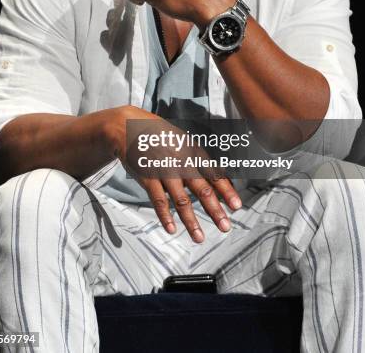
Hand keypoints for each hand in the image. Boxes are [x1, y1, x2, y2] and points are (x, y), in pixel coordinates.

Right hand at [110, 105, 241, 242]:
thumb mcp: (183, 140)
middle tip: (225, 226)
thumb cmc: (159, 134)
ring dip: (191, 220)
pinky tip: (172, 229)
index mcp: (192, 151)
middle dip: (215, 210)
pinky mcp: (147, 178)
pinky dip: (165, 216)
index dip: (226, 191)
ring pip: (181, 200)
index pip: (213, 174)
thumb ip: (199, 159)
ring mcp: (164, 171)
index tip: (237, 206)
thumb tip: (221, 176)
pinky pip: (158, 200)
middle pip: (202, 189)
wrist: (128, 127)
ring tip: (199, 237)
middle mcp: (181, 162)